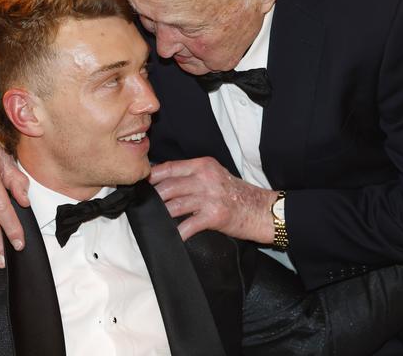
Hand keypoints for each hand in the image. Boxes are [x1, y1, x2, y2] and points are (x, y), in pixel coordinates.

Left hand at [149, 157, 277, 242]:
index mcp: (203, 165)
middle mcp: (205, 178)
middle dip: (152, 198)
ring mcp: (210, 197)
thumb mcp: (214, 176)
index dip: (152, 177)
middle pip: (168, 187)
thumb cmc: (236, 194)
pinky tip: (171, 237)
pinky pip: (188, 225)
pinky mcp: (214, 216)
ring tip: (153, 222)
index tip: (140, 185)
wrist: (261, 210)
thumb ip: (192, 176)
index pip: (169, 167)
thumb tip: (163, 181)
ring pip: (174, 205)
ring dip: (161, 216)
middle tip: (142, 207)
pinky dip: (177, 233)